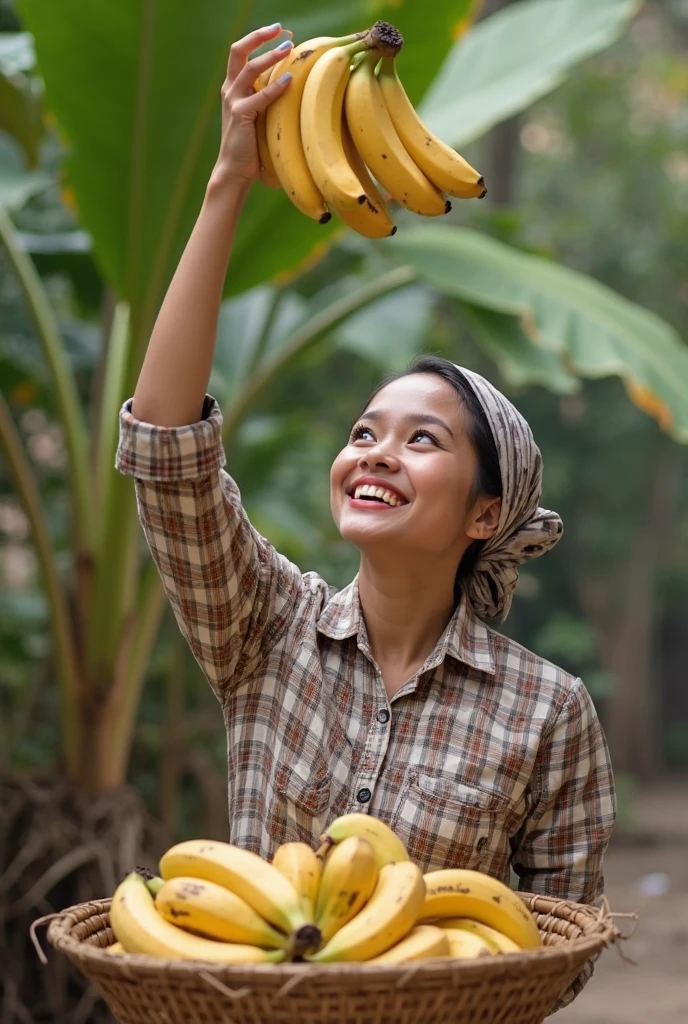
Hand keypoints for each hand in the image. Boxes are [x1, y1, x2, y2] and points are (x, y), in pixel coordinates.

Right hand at [213, 24, 292, 187]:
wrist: (234, 170)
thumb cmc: (250, 145)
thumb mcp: (258, 116)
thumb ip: (266, 98)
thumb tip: (291, 83)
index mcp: (233, 87)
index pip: (241, 53)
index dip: (258, 38)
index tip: (280, 31)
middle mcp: (230, 89)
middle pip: (238, 51)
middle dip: (259, 36)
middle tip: (280, 29)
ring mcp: (233, 101)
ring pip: (250, 69)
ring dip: (270, 55)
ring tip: (289, 48)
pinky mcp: (240, 115)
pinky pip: (260, 97)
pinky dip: (275, 87)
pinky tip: (289, 80)